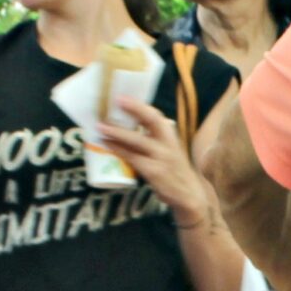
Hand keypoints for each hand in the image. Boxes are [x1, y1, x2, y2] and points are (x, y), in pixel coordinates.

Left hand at [91, 96, 208, 217]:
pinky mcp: (154, 172)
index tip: (122, 96)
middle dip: (134, 109)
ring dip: (118, 132)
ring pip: (138, 140)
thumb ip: (153, 138)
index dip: (139, 105)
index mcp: (170, 135)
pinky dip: (118, 149)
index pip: (156, 115)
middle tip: (115, 101)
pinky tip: (107, 144)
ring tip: (101, 126)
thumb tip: (124, 126)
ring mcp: (162, 157)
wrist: (189, 193)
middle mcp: (168, 143)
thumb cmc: (173, 169)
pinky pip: (132, 157)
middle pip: (152, 121)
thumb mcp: (168, 149)